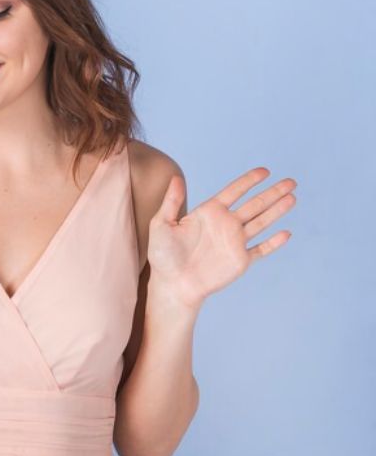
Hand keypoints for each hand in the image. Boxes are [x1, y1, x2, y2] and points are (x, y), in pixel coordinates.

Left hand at [147, 166, 296, 308]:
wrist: (172, 284)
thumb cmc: (163, 255)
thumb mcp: (162, 224)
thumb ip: (171, 201)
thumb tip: (175, 177)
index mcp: (209, 212)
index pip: (234, 192)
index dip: (248, 181)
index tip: (264, 171)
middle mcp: (226, 224)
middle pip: (254, 204)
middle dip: (273, 192)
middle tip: (290, 181)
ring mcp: (235, 242)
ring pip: (261, 222)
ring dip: (277, 210)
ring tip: (292, 197)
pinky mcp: (240, 260)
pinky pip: (261, 250)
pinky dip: (274, 243)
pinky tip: (286, 233)